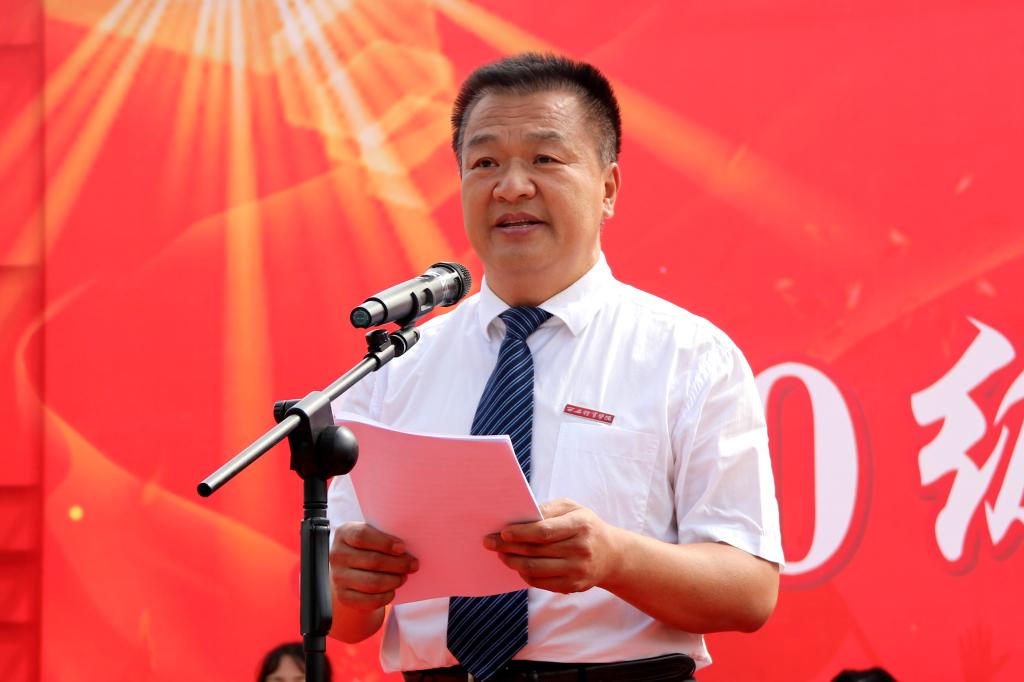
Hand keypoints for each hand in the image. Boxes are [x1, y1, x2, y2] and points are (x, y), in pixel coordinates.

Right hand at [330, 522, 417, 611]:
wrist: (352, 571)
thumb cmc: (368, 548)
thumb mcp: (372, 536)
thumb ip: (385, 536)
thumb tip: (407, 549)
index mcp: (344, 533)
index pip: (362, 536)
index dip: (385, 542)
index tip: (402, 548)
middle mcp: (337, 555)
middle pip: (372, 560)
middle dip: (398, 564)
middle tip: (413, 564)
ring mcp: (338, 577)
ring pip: (373, 582)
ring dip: (394, 580)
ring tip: (404, 576)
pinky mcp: (344, 596)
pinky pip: (370, 600)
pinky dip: (386, 596)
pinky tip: (393, 590)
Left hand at [486, 498, 620, 593]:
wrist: (612, 555)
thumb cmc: (585, 526)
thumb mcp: (573, 509)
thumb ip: (548, 510)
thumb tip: (521, 517)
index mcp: (581, 525)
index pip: (545, 531)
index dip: (521, 532)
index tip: (503, 532)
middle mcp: (581, 549)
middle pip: (536, 551)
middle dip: (508, 547)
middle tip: (490, 542)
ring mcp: (578, 570)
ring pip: (536, 569)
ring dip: (513, 562)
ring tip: (501, 554)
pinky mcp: (573, 586)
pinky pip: (541, 583)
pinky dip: (524, 574)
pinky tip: (517, 565)